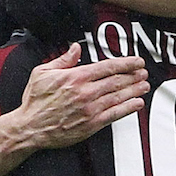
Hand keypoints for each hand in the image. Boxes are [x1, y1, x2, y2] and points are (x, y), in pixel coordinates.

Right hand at [5, 0, 103, 50]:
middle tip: (78, 35)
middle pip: (59, 7)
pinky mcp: (15, 5)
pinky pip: (33, 24)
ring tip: (66, 36)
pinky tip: (51, 34)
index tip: (89, 26)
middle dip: (72, 25)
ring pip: (46, 18)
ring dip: (59, 32)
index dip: (83, 13)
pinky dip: (44, 33)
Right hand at [16, 44, 147, 150]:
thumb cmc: (35, 101)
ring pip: (118, 96)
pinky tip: (137, 103)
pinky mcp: (91, 124)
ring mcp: (90, 109)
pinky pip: (114, 114)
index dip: (126, 63)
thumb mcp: (42, 72)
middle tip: (144, 72)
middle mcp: (85, 92)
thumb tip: (75, 49)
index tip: (136, 61)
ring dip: (135, 90)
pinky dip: (128, 108)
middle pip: (117, 80)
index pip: (107, 66)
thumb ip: (62, 60)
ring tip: (144, 85)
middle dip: (134, 75)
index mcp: (75, 77)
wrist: (31, 127)